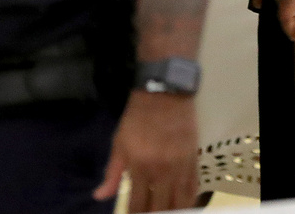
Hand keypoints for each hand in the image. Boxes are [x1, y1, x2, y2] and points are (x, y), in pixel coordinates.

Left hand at [93, 91, 198, 210]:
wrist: (164, 93)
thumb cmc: (137, 118)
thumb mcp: (119, 143)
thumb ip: (112, 173)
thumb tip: (100, 196)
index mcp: (140, 168)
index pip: (138, 206)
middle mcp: (162, 172)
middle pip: (161, 208)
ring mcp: (180, 166)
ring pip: (181, 202)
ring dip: (174, 211)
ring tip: (168, 213)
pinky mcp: (193, 158)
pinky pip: (194, 186)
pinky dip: (189, 199)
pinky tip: (184, 204)